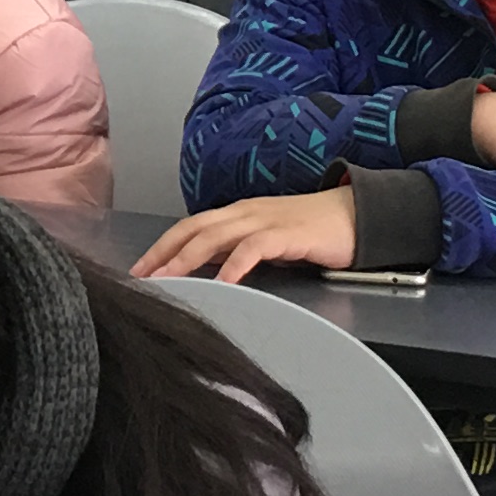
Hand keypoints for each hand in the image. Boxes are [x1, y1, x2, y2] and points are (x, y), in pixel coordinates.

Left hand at [133, 190, 361, 282]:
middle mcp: (245, 212)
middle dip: (163, 252)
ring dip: (188, 258)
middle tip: (141, 277)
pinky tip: (222, 282)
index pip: (189, 227)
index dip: (161, 246)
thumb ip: (234, 249)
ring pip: (216, 235)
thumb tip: (201, 267)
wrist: (356, 215)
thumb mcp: (264, 239)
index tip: (139, 270)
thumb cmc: (310, 230)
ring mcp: (265, 220)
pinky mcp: (288, 234)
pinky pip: (254, 248)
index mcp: (237, 214)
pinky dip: (235, 264)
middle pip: (193, 228)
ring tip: (168, 280)